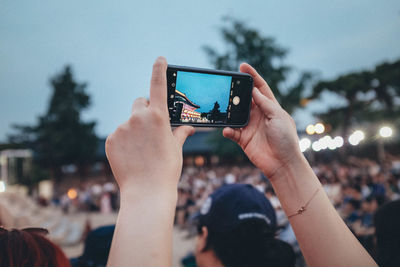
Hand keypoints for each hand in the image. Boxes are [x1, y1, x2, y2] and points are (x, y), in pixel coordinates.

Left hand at [105, 57, 194, 193]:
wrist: (147, 192)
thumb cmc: (167, 170)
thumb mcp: (176, 148)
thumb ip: (179, 133)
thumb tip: (188, 128)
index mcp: (158, 116)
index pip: (158, 85)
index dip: (159, 70)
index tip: (160, 59)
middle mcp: (138, 117)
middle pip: (140, 104)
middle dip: (145, 111)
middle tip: (151, 128)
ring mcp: (121, 128)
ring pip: (129, 122)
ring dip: (135, 129)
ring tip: (141, 151)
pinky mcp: (110, 139)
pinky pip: (118, 134)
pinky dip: (124, 141)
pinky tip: (131, 156)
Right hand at [223, 63, 300, 179]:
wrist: (282, 163)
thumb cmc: (286, 139)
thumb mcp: (278, 117)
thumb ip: (265, 103)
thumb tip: (253, 90)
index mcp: (270, 107)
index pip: (260, 88)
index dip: (252, 76)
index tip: (243, 66)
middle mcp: (259, 114)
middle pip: (244, 98)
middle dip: (236, 91)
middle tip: (228, 85)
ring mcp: (250, 126)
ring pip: (235, 114)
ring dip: (229, 110)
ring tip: (223, 106)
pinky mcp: (243, 139)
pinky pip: (231, 131)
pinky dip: (227, 130)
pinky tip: (227, 129)